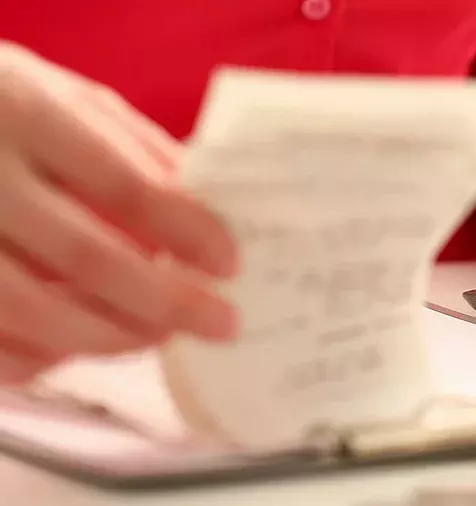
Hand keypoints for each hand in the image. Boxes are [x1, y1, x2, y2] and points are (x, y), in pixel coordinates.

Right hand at [0, 42, 237, 381]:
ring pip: (34, 310)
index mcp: (27, 115)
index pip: (125, 186)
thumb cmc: (4, 107)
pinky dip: (42, 356)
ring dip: (112, 335)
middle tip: (220, 322)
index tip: (229, 264)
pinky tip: (81, 346)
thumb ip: (136, 150)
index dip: (185, 232)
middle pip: (87, 257)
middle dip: (165, 301)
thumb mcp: (66, 98)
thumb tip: (208, 211)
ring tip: (159, 334)